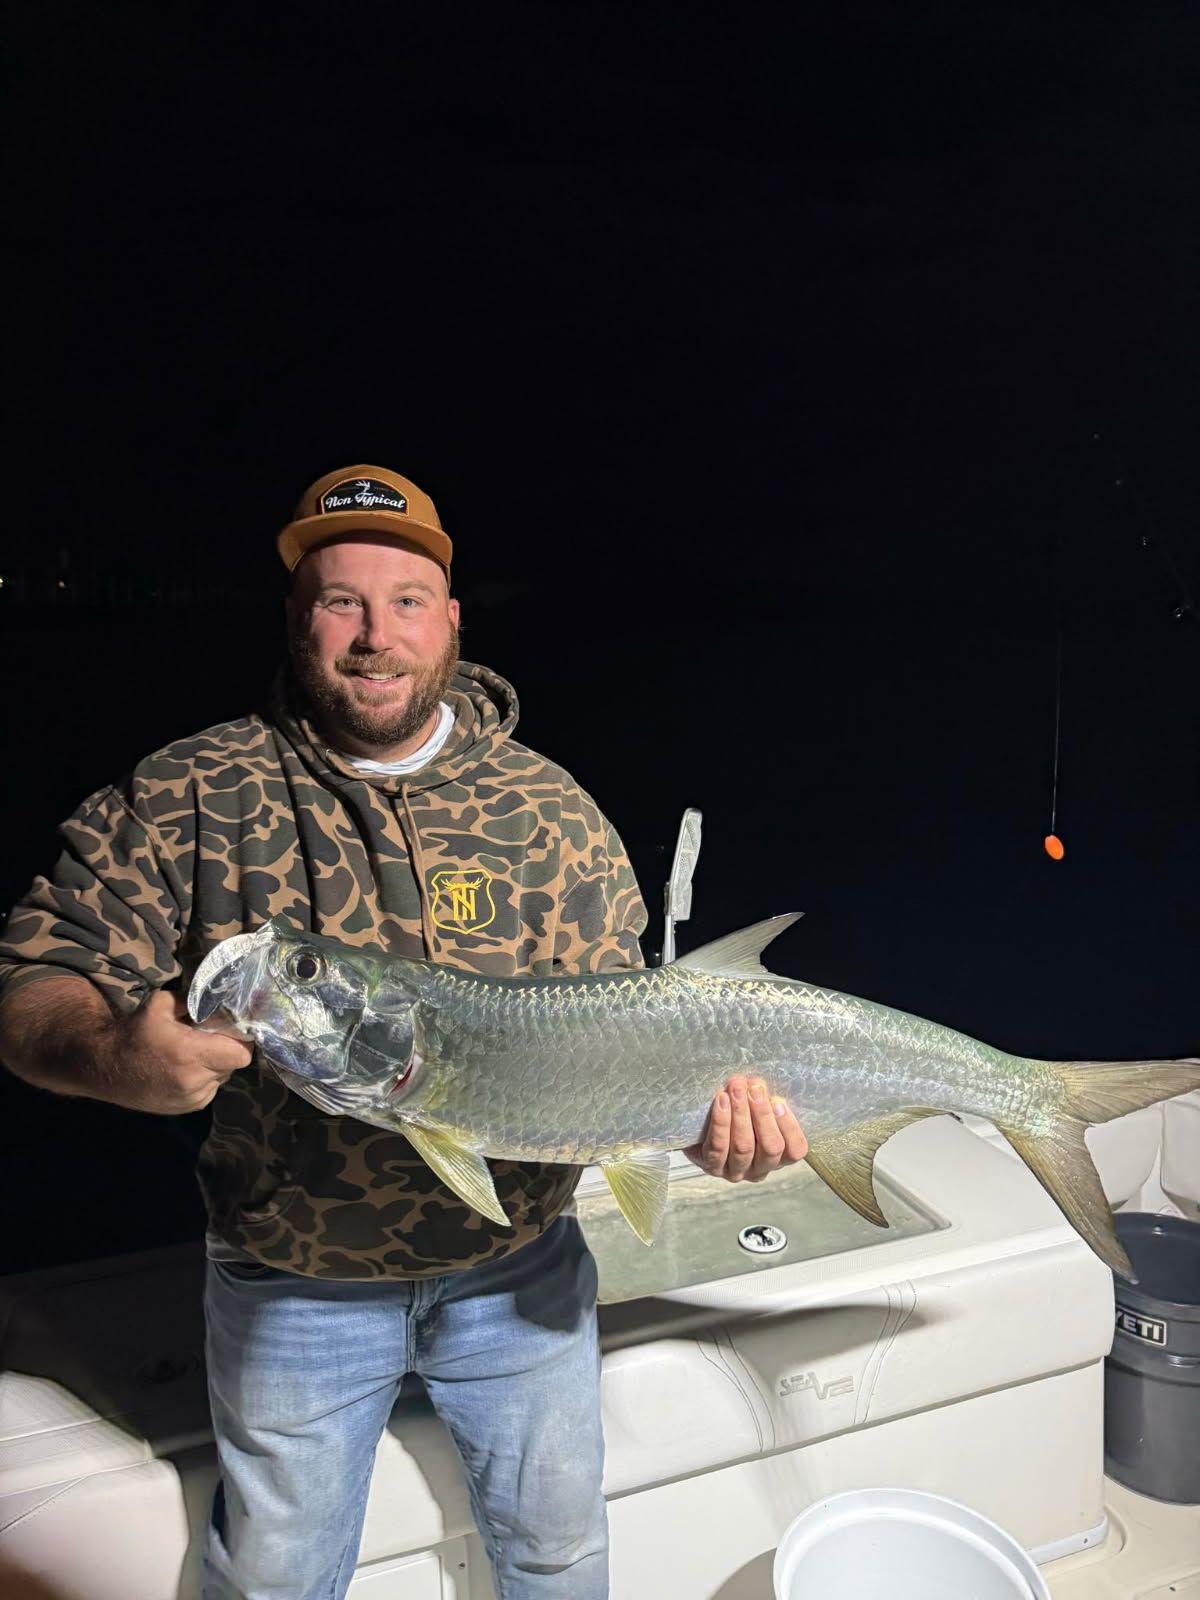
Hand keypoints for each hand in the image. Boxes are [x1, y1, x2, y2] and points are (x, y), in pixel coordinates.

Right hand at [101, 990, 253, 1113]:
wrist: (104, 1067)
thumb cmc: (133, 1032)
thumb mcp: (161, 1004)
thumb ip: (193, 1000)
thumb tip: (219, 999)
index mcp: (191, 1054)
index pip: (241, 1054)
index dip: (241, 1041)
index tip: (231, 1030)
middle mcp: (194, 1082)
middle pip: (232, 1065)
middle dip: (226, 1050)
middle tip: (209, 1038)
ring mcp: (191, 1099)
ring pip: (222, 1078)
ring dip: (215, 1066)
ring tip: (193, 1054)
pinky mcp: (186, 1109)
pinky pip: (209, 1090)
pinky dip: (204, 1079)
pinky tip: (184, 1069)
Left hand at [684, 1074, 807, 1182]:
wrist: (699, 1128)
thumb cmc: (735, 1115)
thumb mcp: (755, 1109)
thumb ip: (764, 1100)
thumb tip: (760, 1083)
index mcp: (779, 1157)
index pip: (795, 1150)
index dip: (790, 1126)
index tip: (779, 1101)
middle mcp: (760, 1169)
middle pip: (770, 1147)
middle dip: (763, 1114)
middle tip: (755, 1088)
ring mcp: (736, 1171)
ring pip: (744, 1147)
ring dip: (741, 1114)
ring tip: (736, 1088)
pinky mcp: (712, 1167)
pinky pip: (718, 1146)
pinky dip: (721, 1122)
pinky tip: (721, 1100)